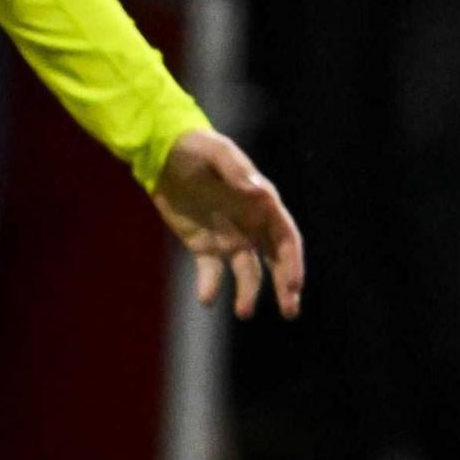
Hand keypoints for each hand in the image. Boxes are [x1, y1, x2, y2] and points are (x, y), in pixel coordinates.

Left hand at [152, 129, 302, 318]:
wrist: (165, 154)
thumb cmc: (197, 147)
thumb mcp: (216, 152)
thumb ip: (237, 171)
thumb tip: (257, 191)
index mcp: (263, 203)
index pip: (286, 239)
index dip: (293, 263)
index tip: (293, 285)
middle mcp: (252, 223)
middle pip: (276, 260)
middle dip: (285, 285)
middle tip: (290, 311)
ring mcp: (229, 236)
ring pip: (248, 271)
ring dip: (249, 292)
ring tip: (243, 312)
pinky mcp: (204, 244)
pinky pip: (211, 271)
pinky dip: (210, 286)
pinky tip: (206, 299)